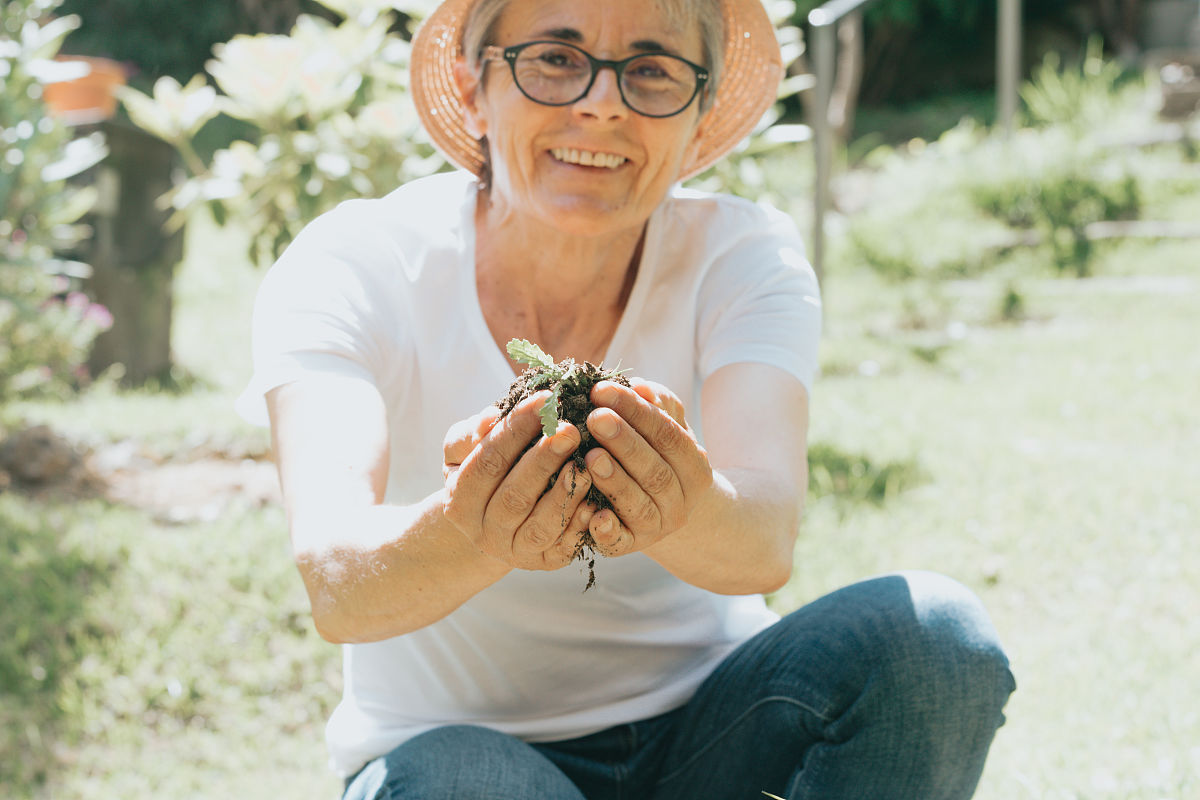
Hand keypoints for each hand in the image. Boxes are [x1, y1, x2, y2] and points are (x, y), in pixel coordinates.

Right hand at [442, 392, 593, 570]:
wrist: (499, 519)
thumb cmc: (488, 469)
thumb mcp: (468, 449)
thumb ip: (473, 434)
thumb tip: (490, 418)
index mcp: (459, 501)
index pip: (487, 461)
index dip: (515, 430)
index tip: (544, 399)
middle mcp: (484, 532)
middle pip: (514, 496)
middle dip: (543, 460)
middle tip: (571, 429)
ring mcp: (515, 552)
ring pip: (540, 525)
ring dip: (565, 493)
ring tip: (586, 464)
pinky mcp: (546, 563)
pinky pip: (565, 547)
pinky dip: (581, 524)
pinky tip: (596, 500)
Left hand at [583, 380, 713, 556]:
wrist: (665, 509)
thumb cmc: (657, 456)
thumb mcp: (665, 428)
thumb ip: (657, 406)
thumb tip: (641, 388)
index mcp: (694, 466)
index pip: (667, 434)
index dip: (636, 411)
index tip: (601, 390)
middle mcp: (681, 500)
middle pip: (655, 470)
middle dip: (624, 441)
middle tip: (594, 417)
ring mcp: (657, 527)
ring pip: (639, 505)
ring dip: (615, 480)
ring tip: (590, 456)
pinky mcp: (631, 546)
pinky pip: (620, 543)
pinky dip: (607, 531)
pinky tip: (592, 514)